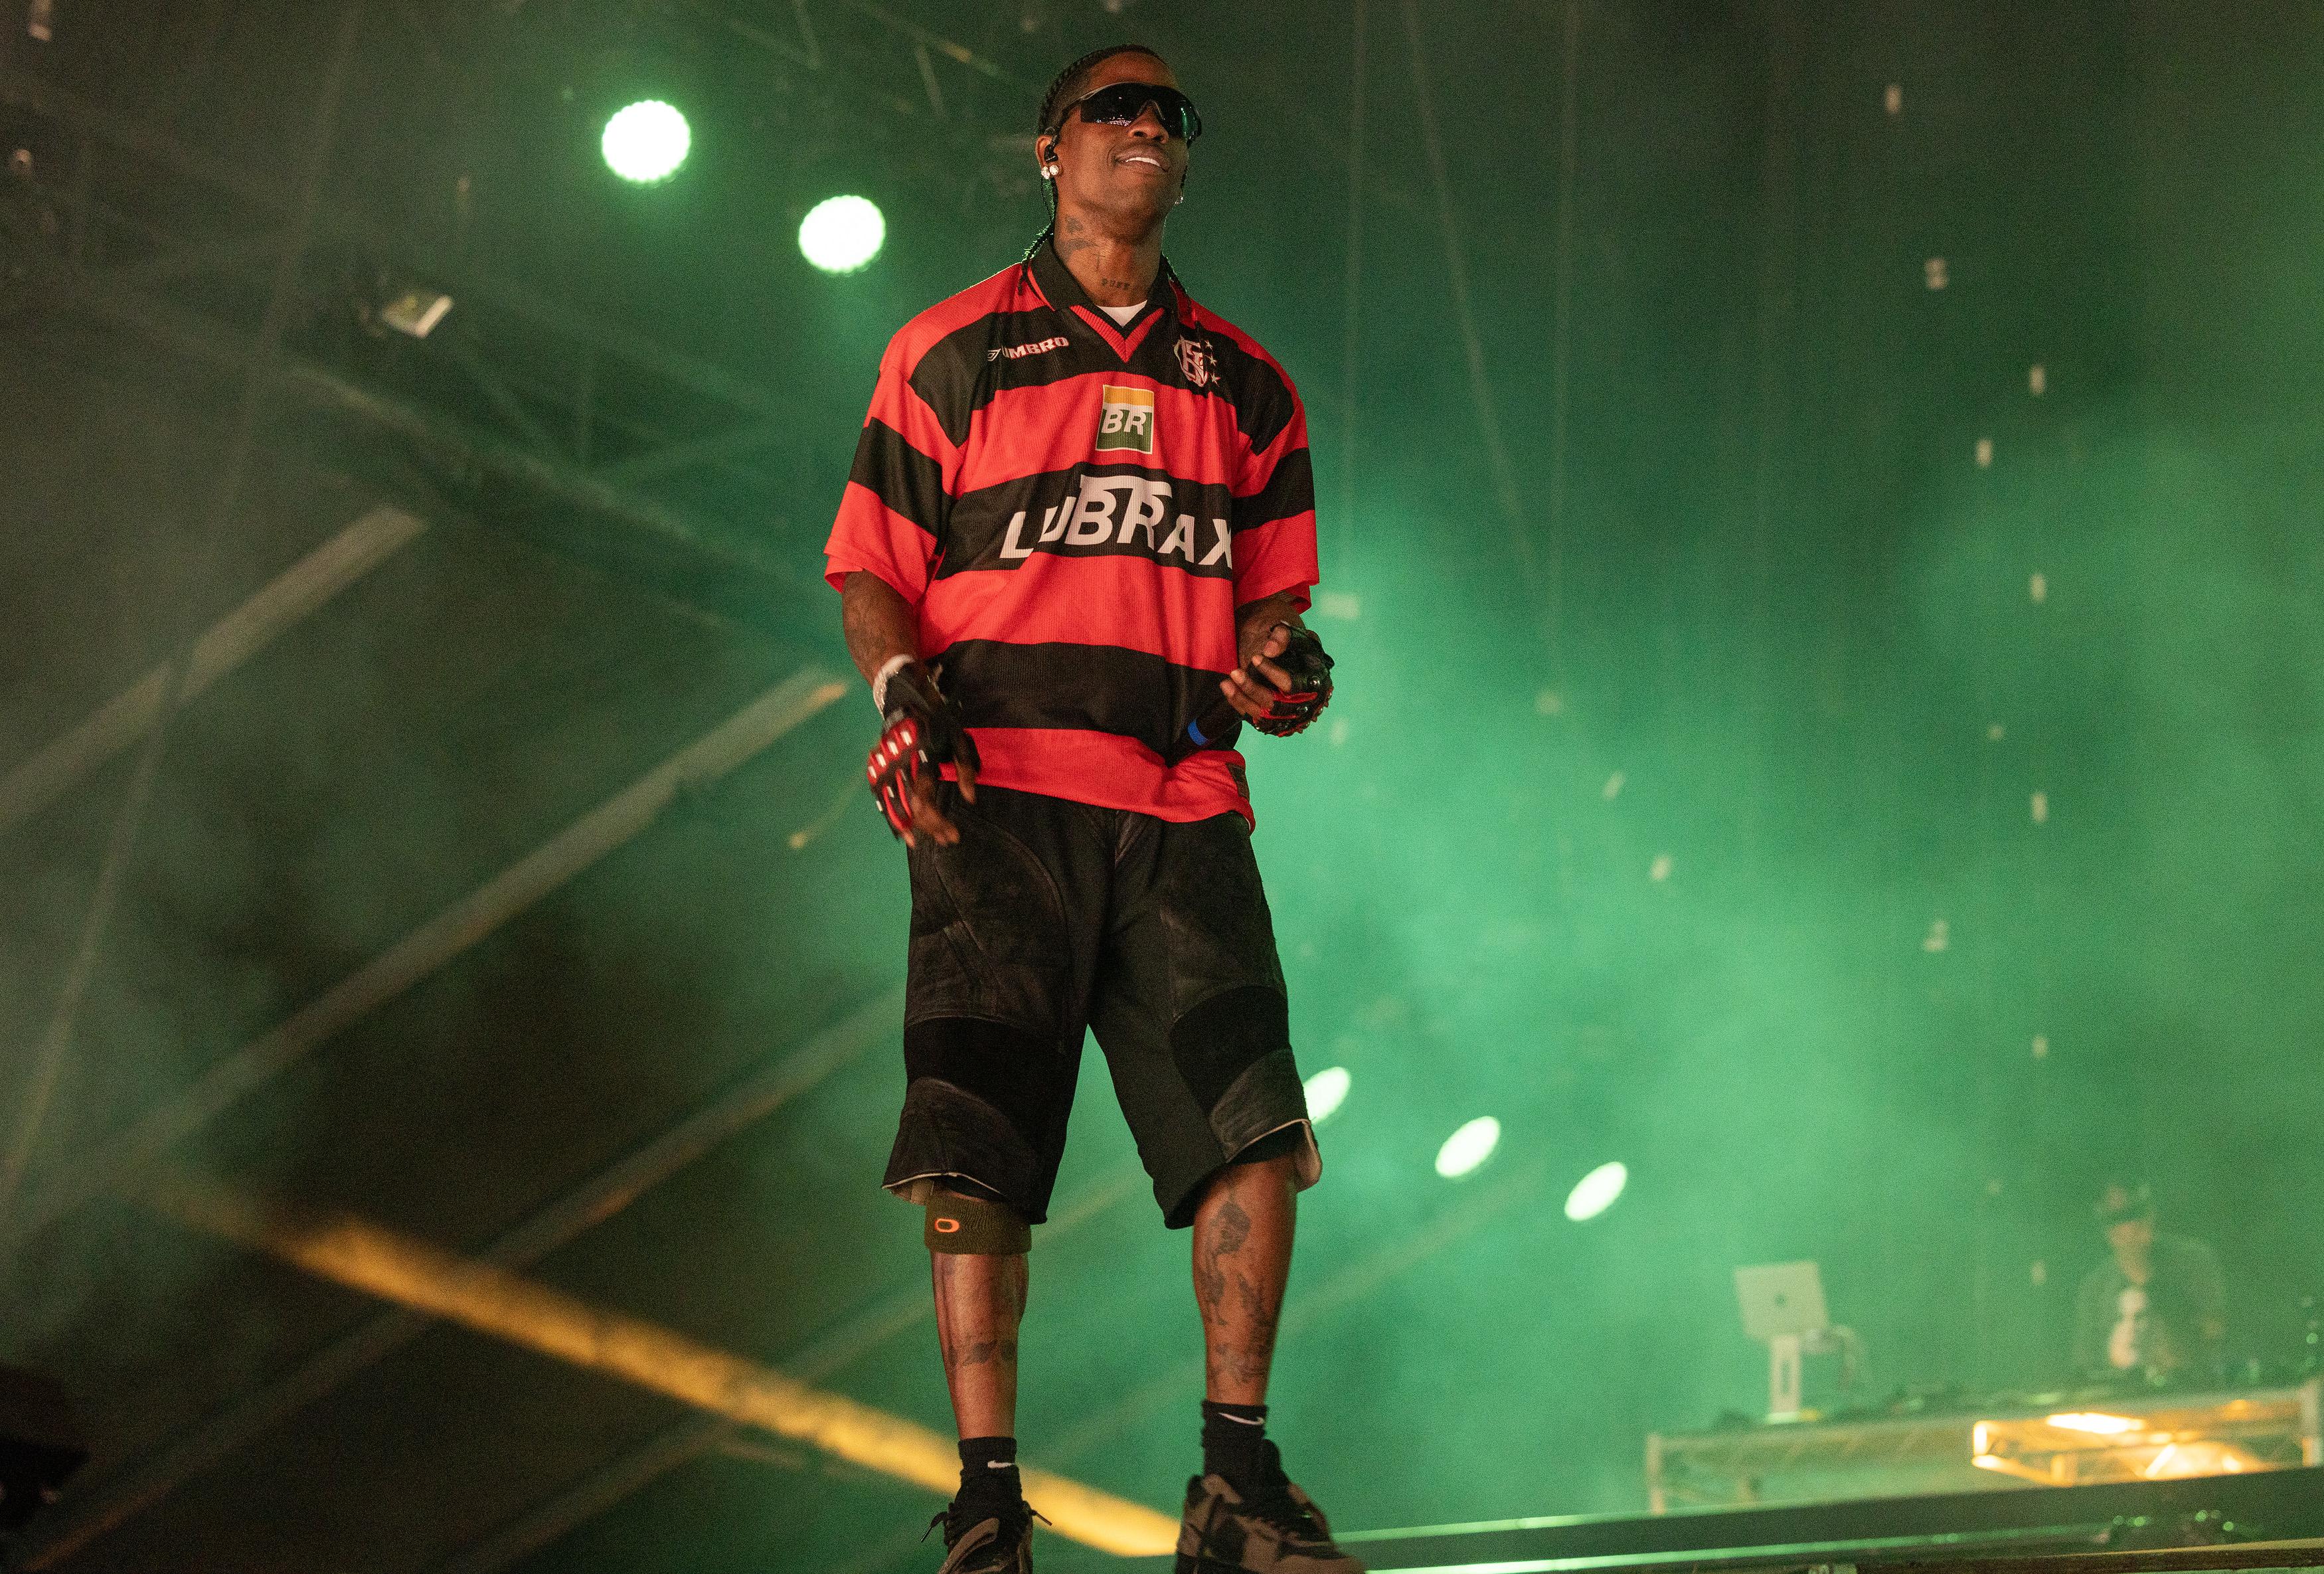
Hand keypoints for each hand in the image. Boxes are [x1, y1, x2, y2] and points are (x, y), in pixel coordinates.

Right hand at [874, 725, 976, 847]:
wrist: (907, 701)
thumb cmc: (938, 723)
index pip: (926, 800)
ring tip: (919, 841)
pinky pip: (879, 797)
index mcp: (922, 760)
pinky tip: (898, 829)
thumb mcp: (959, 740)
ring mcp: (885, 768)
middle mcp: (900, 766)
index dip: (938, 821)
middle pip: (911, 807)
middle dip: (928, 827)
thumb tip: (970, 798)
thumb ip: (965, 769)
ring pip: (893, 805)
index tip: (952, 835)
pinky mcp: (877, 768)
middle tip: (945, 839)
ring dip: (907, 827)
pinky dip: (887, 815)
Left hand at [1220, 620, 1295, 721]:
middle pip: (1275, 704)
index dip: (1272, 673)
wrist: (1287, 655)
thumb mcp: (1293, 634)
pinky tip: (1228, 689)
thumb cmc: (1292, 644)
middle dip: (1252, 689)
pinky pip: (1254, 716)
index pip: (1292, 685)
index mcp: (1313, 681)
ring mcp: (1287, 712)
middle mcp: (1302, 702)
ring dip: (1241, 698)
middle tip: (1234, 672)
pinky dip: (1239, 704)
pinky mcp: (1273, 716)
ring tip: (1226, 682)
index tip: (1255, 658)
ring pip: (1263, 712)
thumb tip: (1269, 650)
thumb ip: (1283, 636)